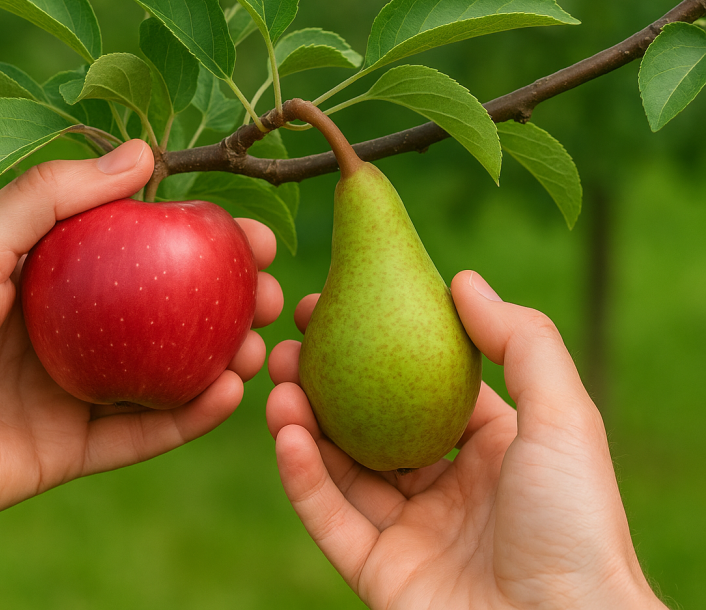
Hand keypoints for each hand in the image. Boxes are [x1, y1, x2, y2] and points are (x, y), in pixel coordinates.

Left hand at [0, 139, 282, 537]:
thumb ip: (52, 194)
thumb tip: (143, 152)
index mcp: (48, 279)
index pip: (141, 250)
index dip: (200, 239)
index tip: (252, 233)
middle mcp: (70, 333)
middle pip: (167, 313)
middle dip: (226, 301)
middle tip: (272, 293)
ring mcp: (73, 393)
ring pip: (166, 375)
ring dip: (222, 359)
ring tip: (259, 343)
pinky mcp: (70, 450)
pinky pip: (142, 434)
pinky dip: (188, 418)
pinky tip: (228, 395)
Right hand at [266, 271, 662, 609]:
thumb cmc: (577, 525)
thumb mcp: (563, 418)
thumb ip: (521, 342)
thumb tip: (463, 280)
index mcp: (491, 452)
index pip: (423, 387)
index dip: (380, 345)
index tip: (337, 306)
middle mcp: (447, 490)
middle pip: (370, 426)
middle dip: (326, 383)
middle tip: (290, 343)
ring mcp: (410, 535)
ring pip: (341, 470)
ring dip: (303, 424)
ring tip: (278, 380)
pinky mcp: (377, 575)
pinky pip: (330, 519)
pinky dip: (302, 476)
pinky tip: (284, 433)